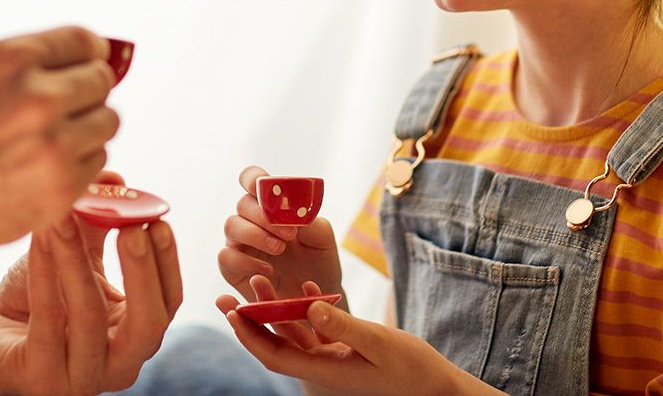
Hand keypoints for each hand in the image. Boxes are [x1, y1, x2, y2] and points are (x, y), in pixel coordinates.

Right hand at [0, 26, 119, 271]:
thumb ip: (23, 66)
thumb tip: (84, 55)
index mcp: (9, 60)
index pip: (83, 41)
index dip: (88, 53)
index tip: (88, 62)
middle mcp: (37, 97)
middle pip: (101, 80)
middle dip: (86, 91)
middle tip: (63, 107)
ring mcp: (53, 145)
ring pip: (107, 122)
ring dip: (87, 128)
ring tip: (49, 140)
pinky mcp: (61, 188)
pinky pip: (97, 161)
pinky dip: (79, 163)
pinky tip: (43, 168)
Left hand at [0, 172, 183, 395]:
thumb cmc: (35, 296)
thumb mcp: (75, 255)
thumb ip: (100, 221)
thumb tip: (115, 179)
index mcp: (134, 336)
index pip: (168, 303)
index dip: (167, 263)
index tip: (159, 220)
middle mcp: (116, 366)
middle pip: (148, 325)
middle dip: (142, 273)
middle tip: (131, 227)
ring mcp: (79, 380)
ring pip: (91, 317)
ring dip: (77, 260)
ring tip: (64, 216)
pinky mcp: (40, 381)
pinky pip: (48, 321)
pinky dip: (45, 272)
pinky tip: (40, 237)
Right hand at [217, 165, 343, 304]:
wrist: (316, 301)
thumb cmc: (319, 262)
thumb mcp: (323, 239)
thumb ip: (309, 220)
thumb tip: (292, 209)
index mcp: (270, 205)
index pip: (252, 180)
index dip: (252, 178)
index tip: (262, 185)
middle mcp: (250, 220)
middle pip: (242, 203)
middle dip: (264, 215)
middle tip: (289, 233)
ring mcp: (239, 244)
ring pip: (231, 226)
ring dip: (256, 234)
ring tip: (280, 249)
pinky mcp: (232, 269)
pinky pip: (226, 257)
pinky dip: (246, 261)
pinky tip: (268, 270)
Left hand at [217, 280, 491, 395]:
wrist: (437, 387)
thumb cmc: (412, 368)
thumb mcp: (378, 342)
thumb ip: (343, 324)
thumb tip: (310, 304)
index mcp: (326, 372)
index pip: (275, 356)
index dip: (249, 336)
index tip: (232, 312)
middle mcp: (323, 369)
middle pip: (277, 345)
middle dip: (250, 320)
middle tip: (225, 296)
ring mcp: (334, 361)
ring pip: (294, 334)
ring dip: (275, 309)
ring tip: (258, 279)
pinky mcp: (345, 352)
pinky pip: (317, 331)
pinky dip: (309, 309)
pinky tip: (311, 287)